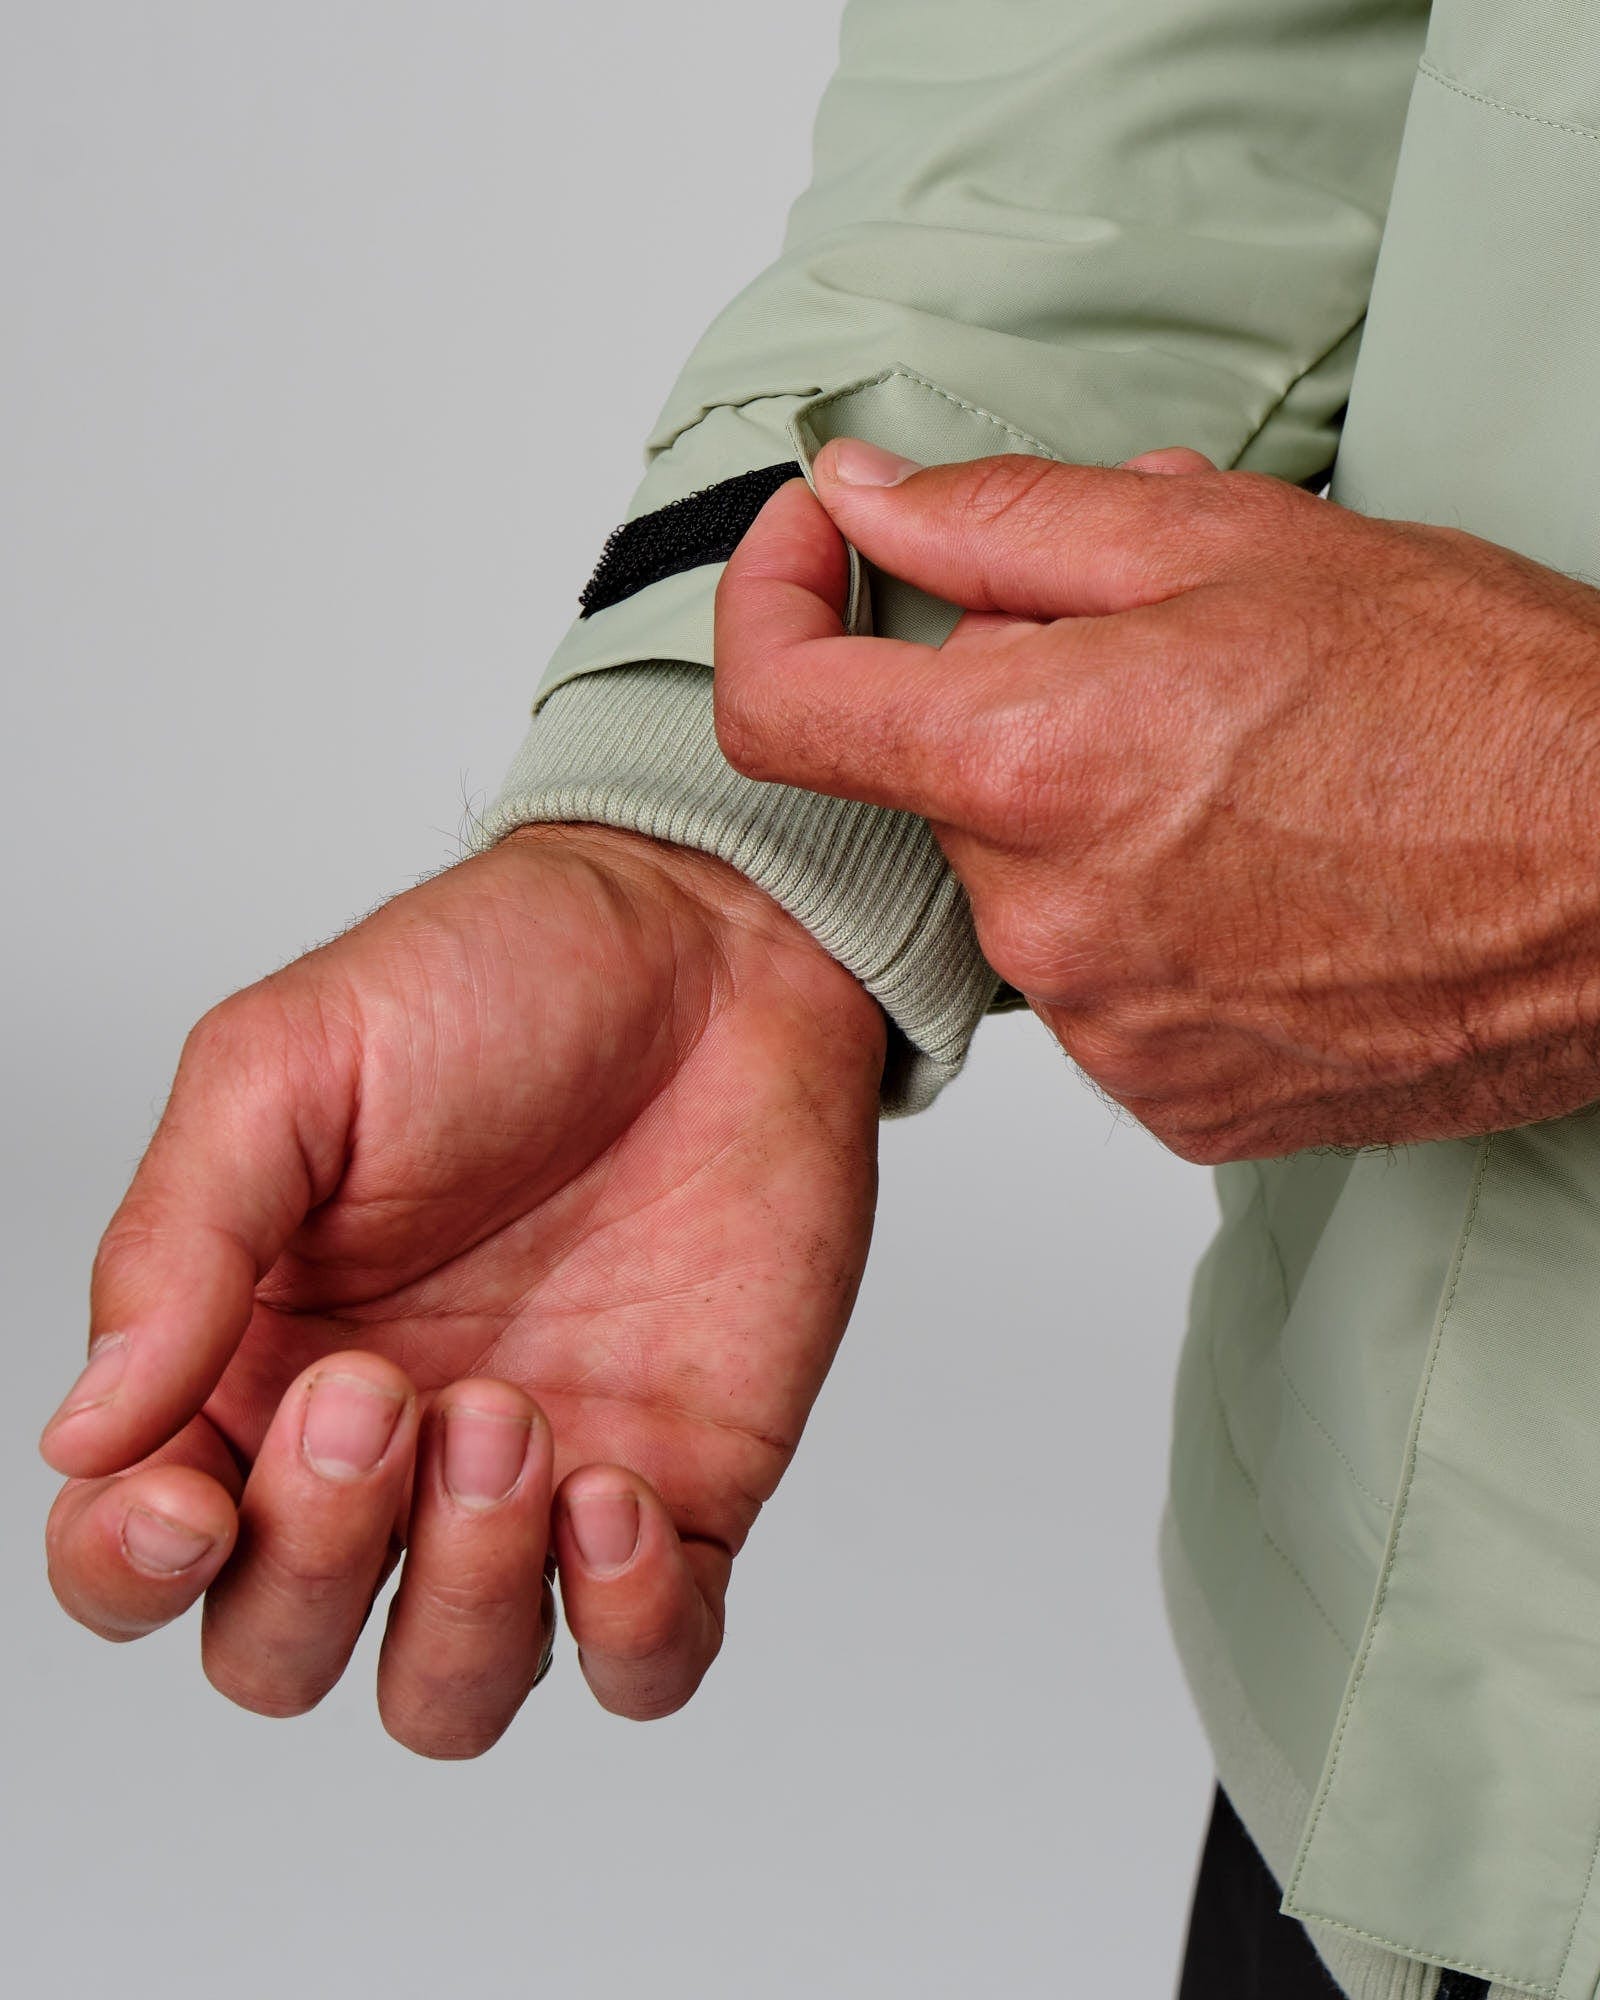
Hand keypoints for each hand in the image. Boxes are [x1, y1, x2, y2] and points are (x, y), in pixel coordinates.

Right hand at [42, 824, 882, 1752]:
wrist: (717, 950)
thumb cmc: (498, 980)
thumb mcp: (291, 1065)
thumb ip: (178, 1244)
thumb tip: (83, 1431)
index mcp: (253, 1356)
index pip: (134, 1552)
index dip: (132, 1569)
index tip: (191, 1499)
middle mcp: (381, 1453)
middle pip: (277, 1649)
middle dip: (315, 1558)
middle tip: (385, 1392)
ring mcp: (532, 1487)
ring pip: (449, 1690)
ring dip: (462, 1601)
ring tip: (511, 1422)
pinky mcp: (679, 1490)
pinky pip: (645, 1662)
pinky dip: (626, 1628)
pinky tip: (615, 1491)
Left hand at [714, 440, 1599, 1160]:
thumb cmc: (1478, 701)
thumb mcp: (1232, 545)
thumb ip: (1003, 522)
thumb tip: (858, 496)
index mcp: (1033, 764)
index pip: (781, 711)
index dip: (768, 609)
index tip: (813, 555)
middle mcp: (1046, 925)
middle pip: (942, 792)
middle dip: (1016, 716)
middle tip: (1174, 676)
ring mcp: (1112, 1034)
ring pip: (1026, 893)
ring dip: (1093, 824)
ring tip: (1257, 785)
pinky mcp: (1178, 1106)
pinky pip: (1105, 993)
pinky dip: (1153, 929)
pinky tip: (1275, 888)